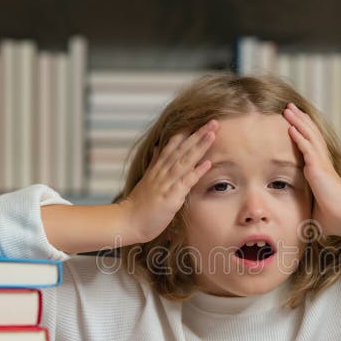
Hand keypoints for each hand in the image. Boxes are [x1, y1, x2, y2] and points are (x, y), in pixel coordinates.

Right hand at [123, 120, 217, 242]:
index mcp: (157, 167)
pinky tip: (208, 163)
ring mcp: (166, 183)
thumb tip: (158, 147)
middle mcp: (162, 172)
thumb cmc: (139, 204)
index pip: (173, 145)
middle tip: (213, 121)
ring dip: (199, 147)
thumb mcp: (147, 179)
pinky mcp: (170, 196)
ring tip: (212, 134)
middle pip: (182, 148)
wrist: (127, 221)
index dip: (187, 132)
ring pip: (185, 160)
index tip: (200, 120)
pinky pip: (185, 182)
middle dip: (198, 134)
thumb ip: (154, 162)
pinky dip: (196, 172)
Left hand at [283, 103, 340, 236]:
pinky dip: (299, 136)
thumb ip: (306, 205)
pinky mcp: (318, 168)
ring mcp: (320, 163)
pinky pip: (307, 148)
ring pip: (308, 136)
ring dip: (298, 122)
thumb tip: (295, 216)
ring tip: (288, 109)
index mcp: (320, 169)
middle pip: (310, 134)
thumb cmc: (332, 216)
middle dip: (300, 120)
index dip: (303, 131)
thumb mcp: (314, 206)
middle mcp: (321, 162)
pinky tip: (291, 127)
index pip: (311, 144)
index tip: (294, 122)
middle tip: (290, 107)